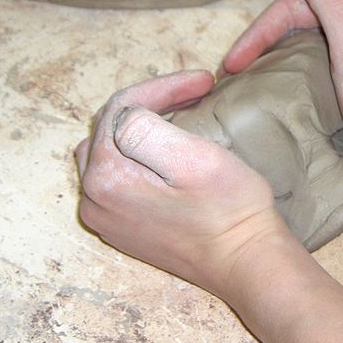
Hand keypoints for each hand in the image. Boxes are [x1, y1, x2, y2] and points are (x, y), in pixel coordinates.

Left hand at [75, 70, 286, 302]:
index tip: (205, 80)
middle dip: (151, 102)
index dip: (163, 86)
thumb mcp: (194, 159)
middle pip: (111, 127)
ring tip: (182, 115)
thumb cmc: (228, 211)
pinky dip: (141, 156)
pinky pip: (120, 178)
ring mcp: (108, 218)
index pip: (122, 108)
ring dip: (143, 127)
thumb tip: (126, 115)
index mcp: (107, 177)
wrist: (246, 262)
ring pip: (112, 151)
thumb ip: (145, 129)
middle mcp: (95, 200)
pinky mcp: (124, 228)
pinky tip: (170, 152)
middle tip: (195, 92)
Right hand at [222, 0, 342, 181]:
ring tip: (242, 80)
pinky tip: (269, 86)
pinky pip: (308, 63)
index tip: (234, 64)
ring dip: (268, 57)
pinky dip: (285, 71)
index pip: (295, 6)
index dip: (260, 31)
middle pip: (295, 21)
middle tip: (230, 73)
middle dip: (259, 43)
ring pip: (299, 42)